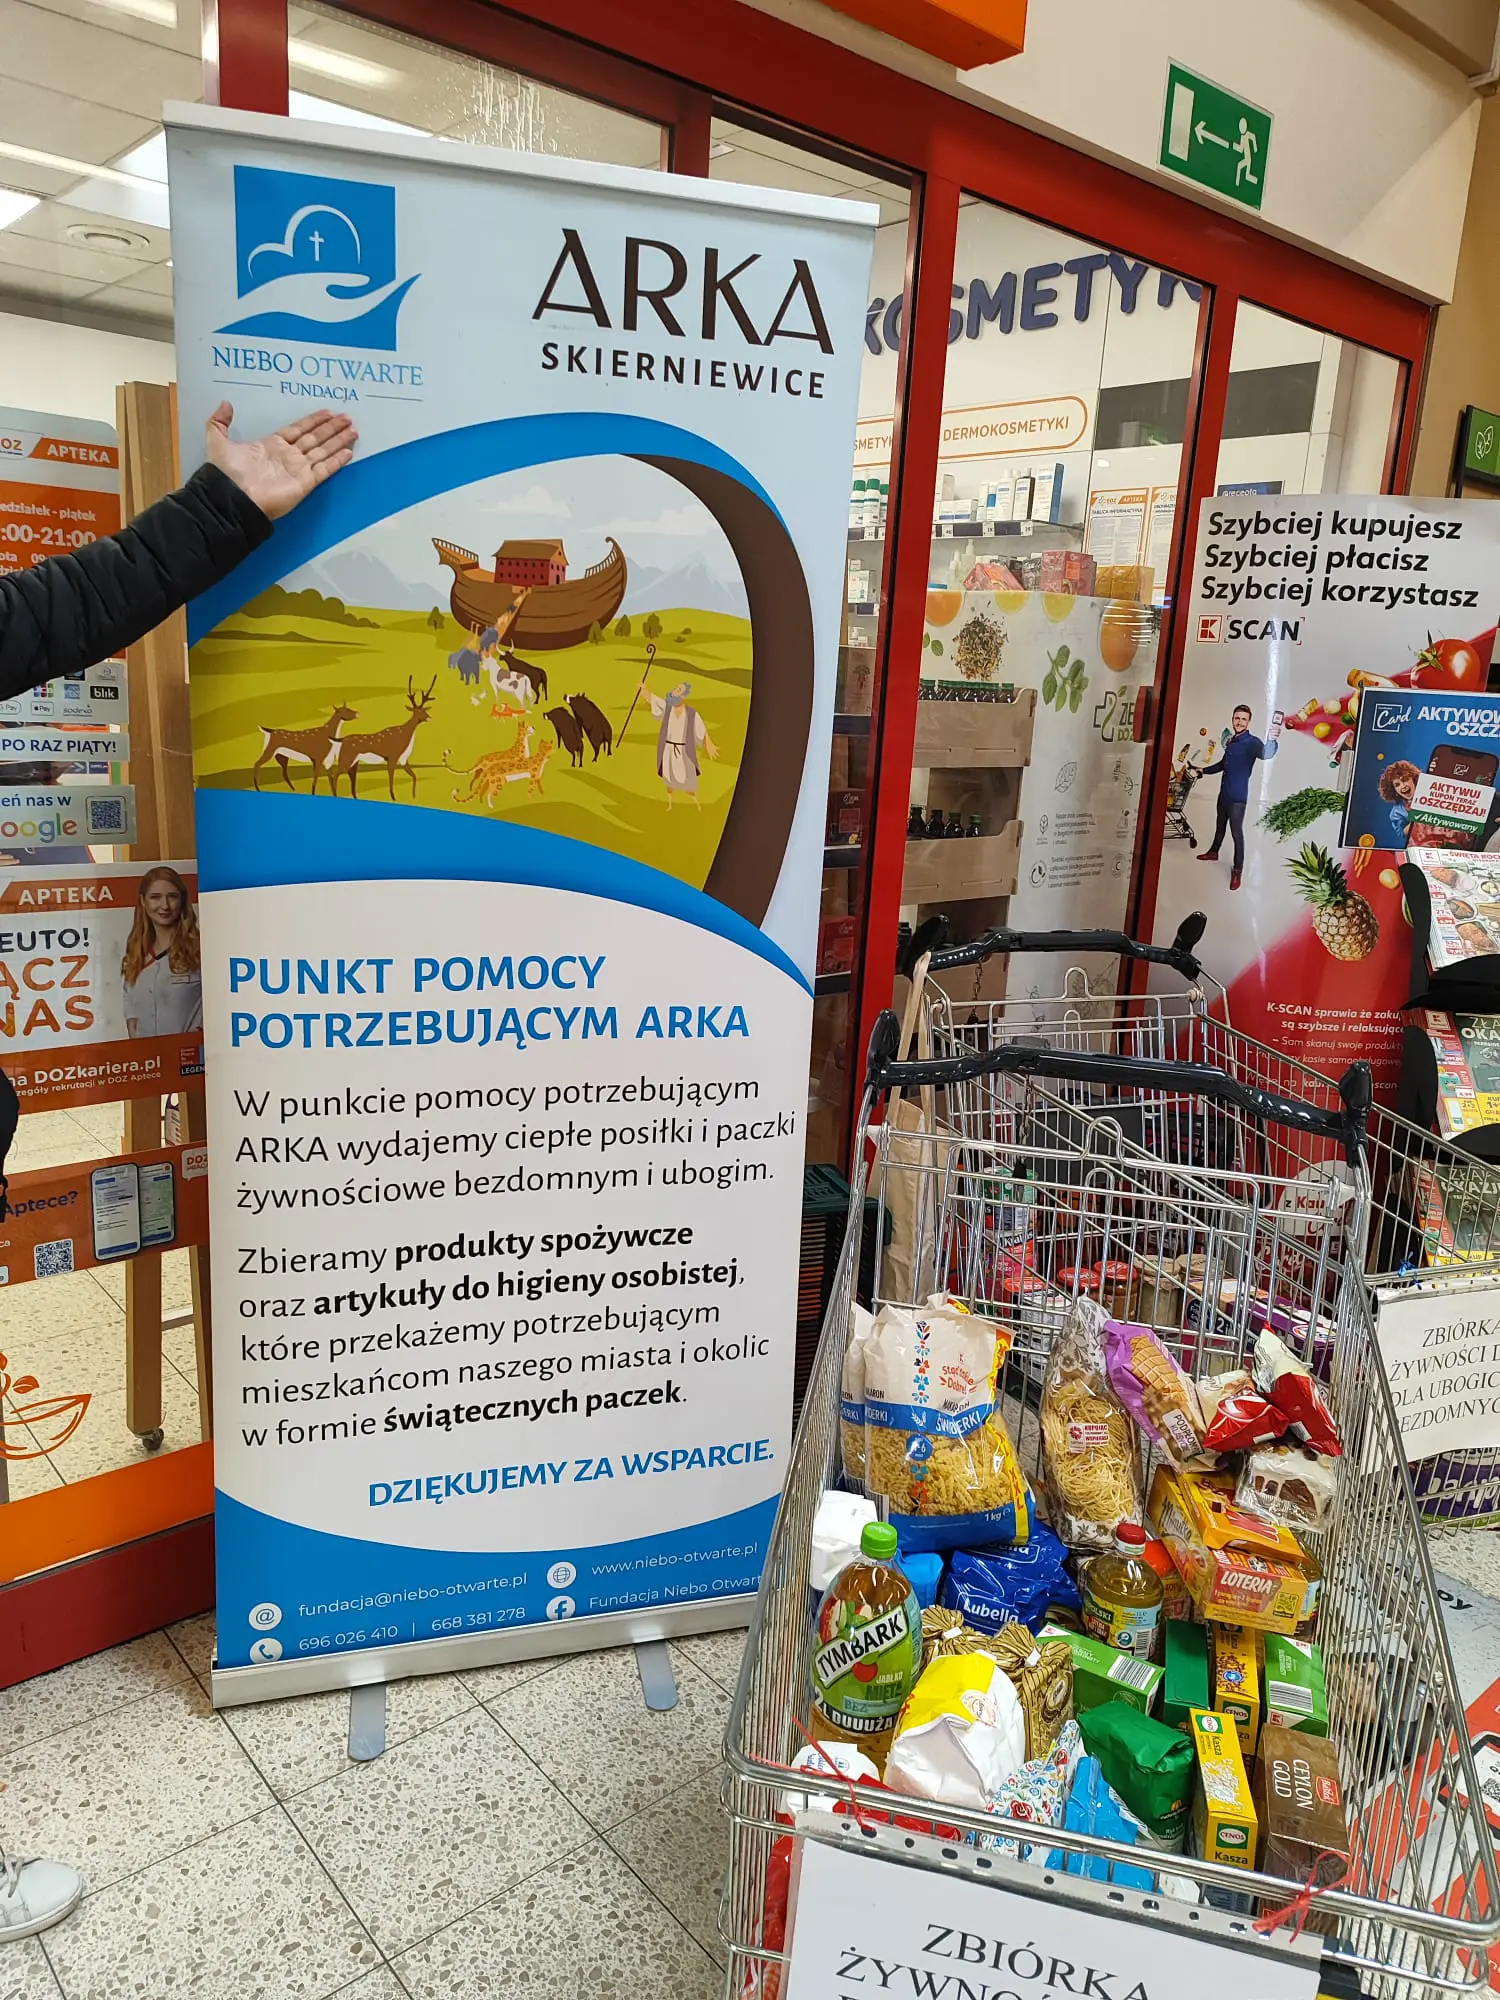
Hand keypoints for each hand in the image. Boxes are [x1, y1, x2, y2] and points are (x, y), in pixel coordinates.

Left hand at [204, 402, 357, 520]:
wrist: (233, 499)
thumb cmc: (227, 473)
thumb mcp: (217, 441)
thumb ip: (219, 422)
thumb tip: (225, 404)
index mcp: (272, 446)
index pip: (298, 430)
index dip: (313, 421)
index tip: (327, 412)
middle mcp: (288, 456)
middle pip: (315, 438)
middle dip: (331, 428)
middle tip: (347, 418)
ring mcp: (298, 470)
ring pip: (323, 451)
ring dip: (338, 441)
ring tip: (353, 430)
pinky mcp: (305, 483)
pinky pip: (325, 469)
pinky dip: (337, 461)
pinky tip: (348, 452)